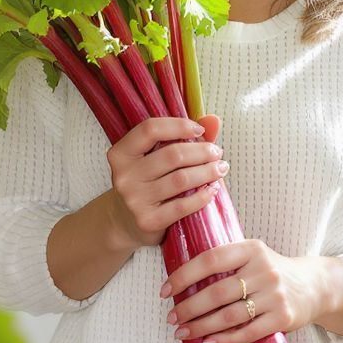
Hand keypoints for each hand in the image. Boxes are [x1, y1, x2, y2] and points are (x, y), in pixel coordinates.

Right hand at [107, 116, 227, 249]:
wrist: (126, 222)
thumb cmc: (147, 181)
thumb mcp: (154, 156)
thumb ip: (183, 135)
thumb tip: (214, 120)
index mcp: (121, 153)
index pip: (150, 129)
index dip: (179, 126)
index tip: (200, 130)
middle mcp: (124, 175)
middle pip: (172, 155)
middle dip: (202, 151)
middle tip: (217, 152)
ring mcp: (134, 199)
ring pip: (180, 179)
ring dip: (207, 172)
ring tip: (220, 169)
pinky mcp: (147, 220)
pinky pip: (182, 206)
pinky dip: (203, 196)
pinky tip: (213, 189)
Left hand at [160, 239, 324, 342]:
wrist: (314, 286)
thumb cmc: (272, 272)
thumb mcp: (253, 256)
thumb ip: (227, 262)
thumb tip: (183, 277)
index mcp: (252, 249)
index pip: (211, 259)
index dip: (184, 275)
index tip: (165, 290)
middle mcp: (264, 269)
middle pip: (217, 291)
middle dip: (189, 307)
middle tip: (172, 317)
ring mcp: (275, 294)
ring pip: (230, 315)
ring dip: (202, 326)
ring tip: (183, 332)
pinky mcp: (283, 318)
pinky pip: (248, 332)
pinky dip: (225, 339)